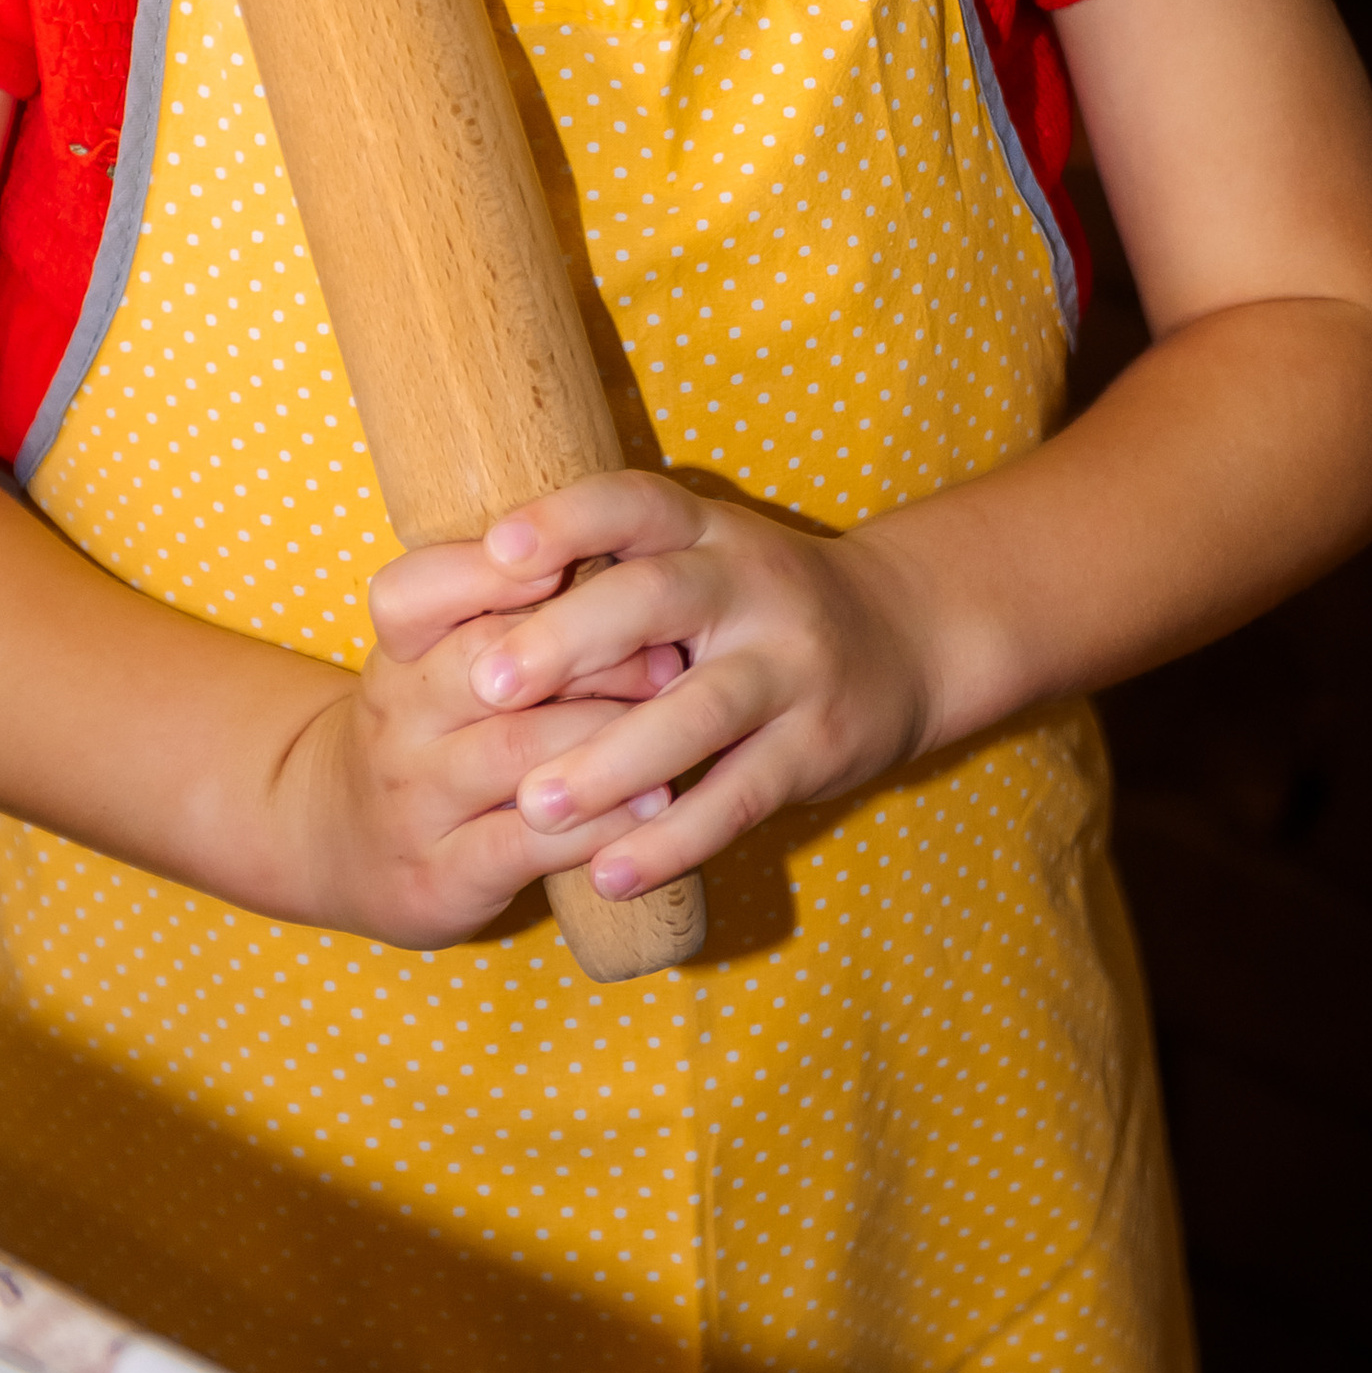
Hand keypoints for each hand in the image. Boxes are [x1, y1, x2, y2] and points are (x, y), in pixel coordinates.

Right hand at [271, 534, 685, 949]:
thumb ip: (507, 612)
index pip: (415, 591)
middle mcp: (395, 717)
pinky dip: (601, 820)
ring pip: (514, 750)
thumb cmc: (432, 730)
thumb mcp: (442, 660)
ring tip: (674, 724)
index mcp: (397, 650)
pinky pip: (528, 841)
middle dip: (587, 653)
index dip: (488, 571)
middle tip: (667, 656)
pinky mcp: (440, 876)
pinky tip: (653, 803)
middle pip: (484, 662)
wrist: (343, 848)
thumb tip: (626, 561)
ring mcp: (413, 800)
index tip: (567, 563)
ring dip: (606, 732)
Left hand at [461, 472, 940, 902]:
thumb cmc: (754, 603)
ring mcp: (792, 664)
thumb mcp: (697, 555)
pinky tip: (608, 871)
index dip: (566, 519)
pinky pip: (740, 796)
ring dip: (611, 760)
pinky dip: (672, 838)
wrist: (906, 635)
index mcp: (705, 530)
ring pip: (698, 710)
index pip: (633, 501)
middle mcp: (751, 584)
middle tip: (487, 685)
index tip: (497, 551)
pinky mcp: (819, 745)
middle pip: (657, 598)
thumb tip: (465, 605)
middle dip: (570, 640)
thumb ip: (607, 574)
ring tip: (535, 806)